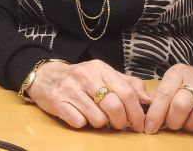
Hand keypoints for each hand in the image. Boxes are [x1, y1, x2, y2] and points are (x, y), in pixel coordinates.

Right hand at [26, 59, 149, 130]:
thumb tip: (148, 99)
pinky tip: (80, 115)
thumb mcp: (103, 75)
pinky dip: (83, 123)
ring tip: (95, 116)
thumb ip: (127, 84)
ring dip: (100, 123)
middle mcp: (84, 76)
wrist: (44, 76)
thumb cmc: (80, 79)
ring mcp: (69, 89)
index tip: (140, 124)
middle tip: (118, 124)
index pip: (127, 92)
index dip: (137, 112)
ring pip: (98, 118)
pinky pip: (79, 122)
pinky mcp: (58, 102)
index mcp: (99, 68)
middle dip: (120, 121)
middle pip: (114, 106)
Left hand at [143, 62, 192, 133]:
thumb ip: (160, 94)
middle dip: (173, 121)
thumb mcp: (176, 82)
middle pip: (180, 106)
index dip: (155, 114)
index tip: (149, 127)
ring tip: (189, 122)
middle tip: (173, 124)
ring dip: (190, 126)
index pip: (163, 94)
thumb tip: (144, 111)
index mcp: (179, 72)